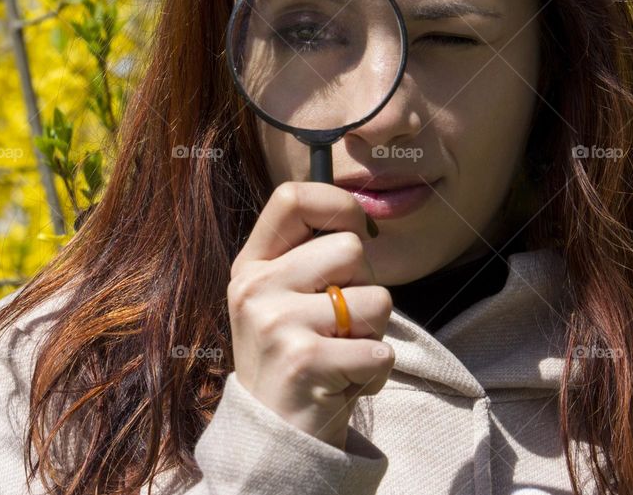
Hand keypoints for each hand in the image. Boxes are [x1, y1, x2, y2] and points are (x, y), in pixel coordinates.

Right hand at [228, 182, 394, 448]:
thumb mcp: (283, 299)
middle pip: (351, 248)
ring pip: (376, 299)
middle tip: (341, 324)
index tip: (359, 230)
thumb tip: (365, 213)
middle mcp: (255, 288)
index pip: (292, 197)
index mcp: (251, 266)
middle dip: (366, 286)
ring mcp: (275, 324)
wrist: (273, 436)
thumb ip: (311, 256)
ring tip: (344, 353)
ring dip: (375, 332)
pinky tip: (347, 382)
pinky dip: (376, 371)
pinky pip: (380, 348)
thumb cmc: (295, 356)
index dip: (338, 203)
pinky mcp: (304, 361)